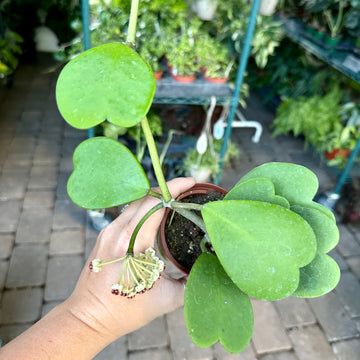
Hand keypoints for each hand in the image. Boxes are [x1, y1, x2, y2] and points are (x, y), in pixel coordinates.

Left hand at [63, 177, 195, 342]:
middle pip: (145, 197)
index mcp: (131, 243)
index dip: (174, 188)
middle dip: (168, 189)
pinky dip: (144, 208)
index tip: (191, 182)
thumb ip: (190, 284)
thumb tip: (210, 270)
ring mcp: (108, 231)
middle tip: (187, 189)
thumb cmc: (124, 311)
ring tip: (174, 199)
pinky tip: (155, 214)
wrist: (87, 317)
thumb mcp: (164, 300)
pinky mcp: (104, 235)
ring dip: (155, 198)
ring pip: (135, 203)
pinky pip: (127, 213)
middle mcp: (117, 231)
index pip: (154, 203)